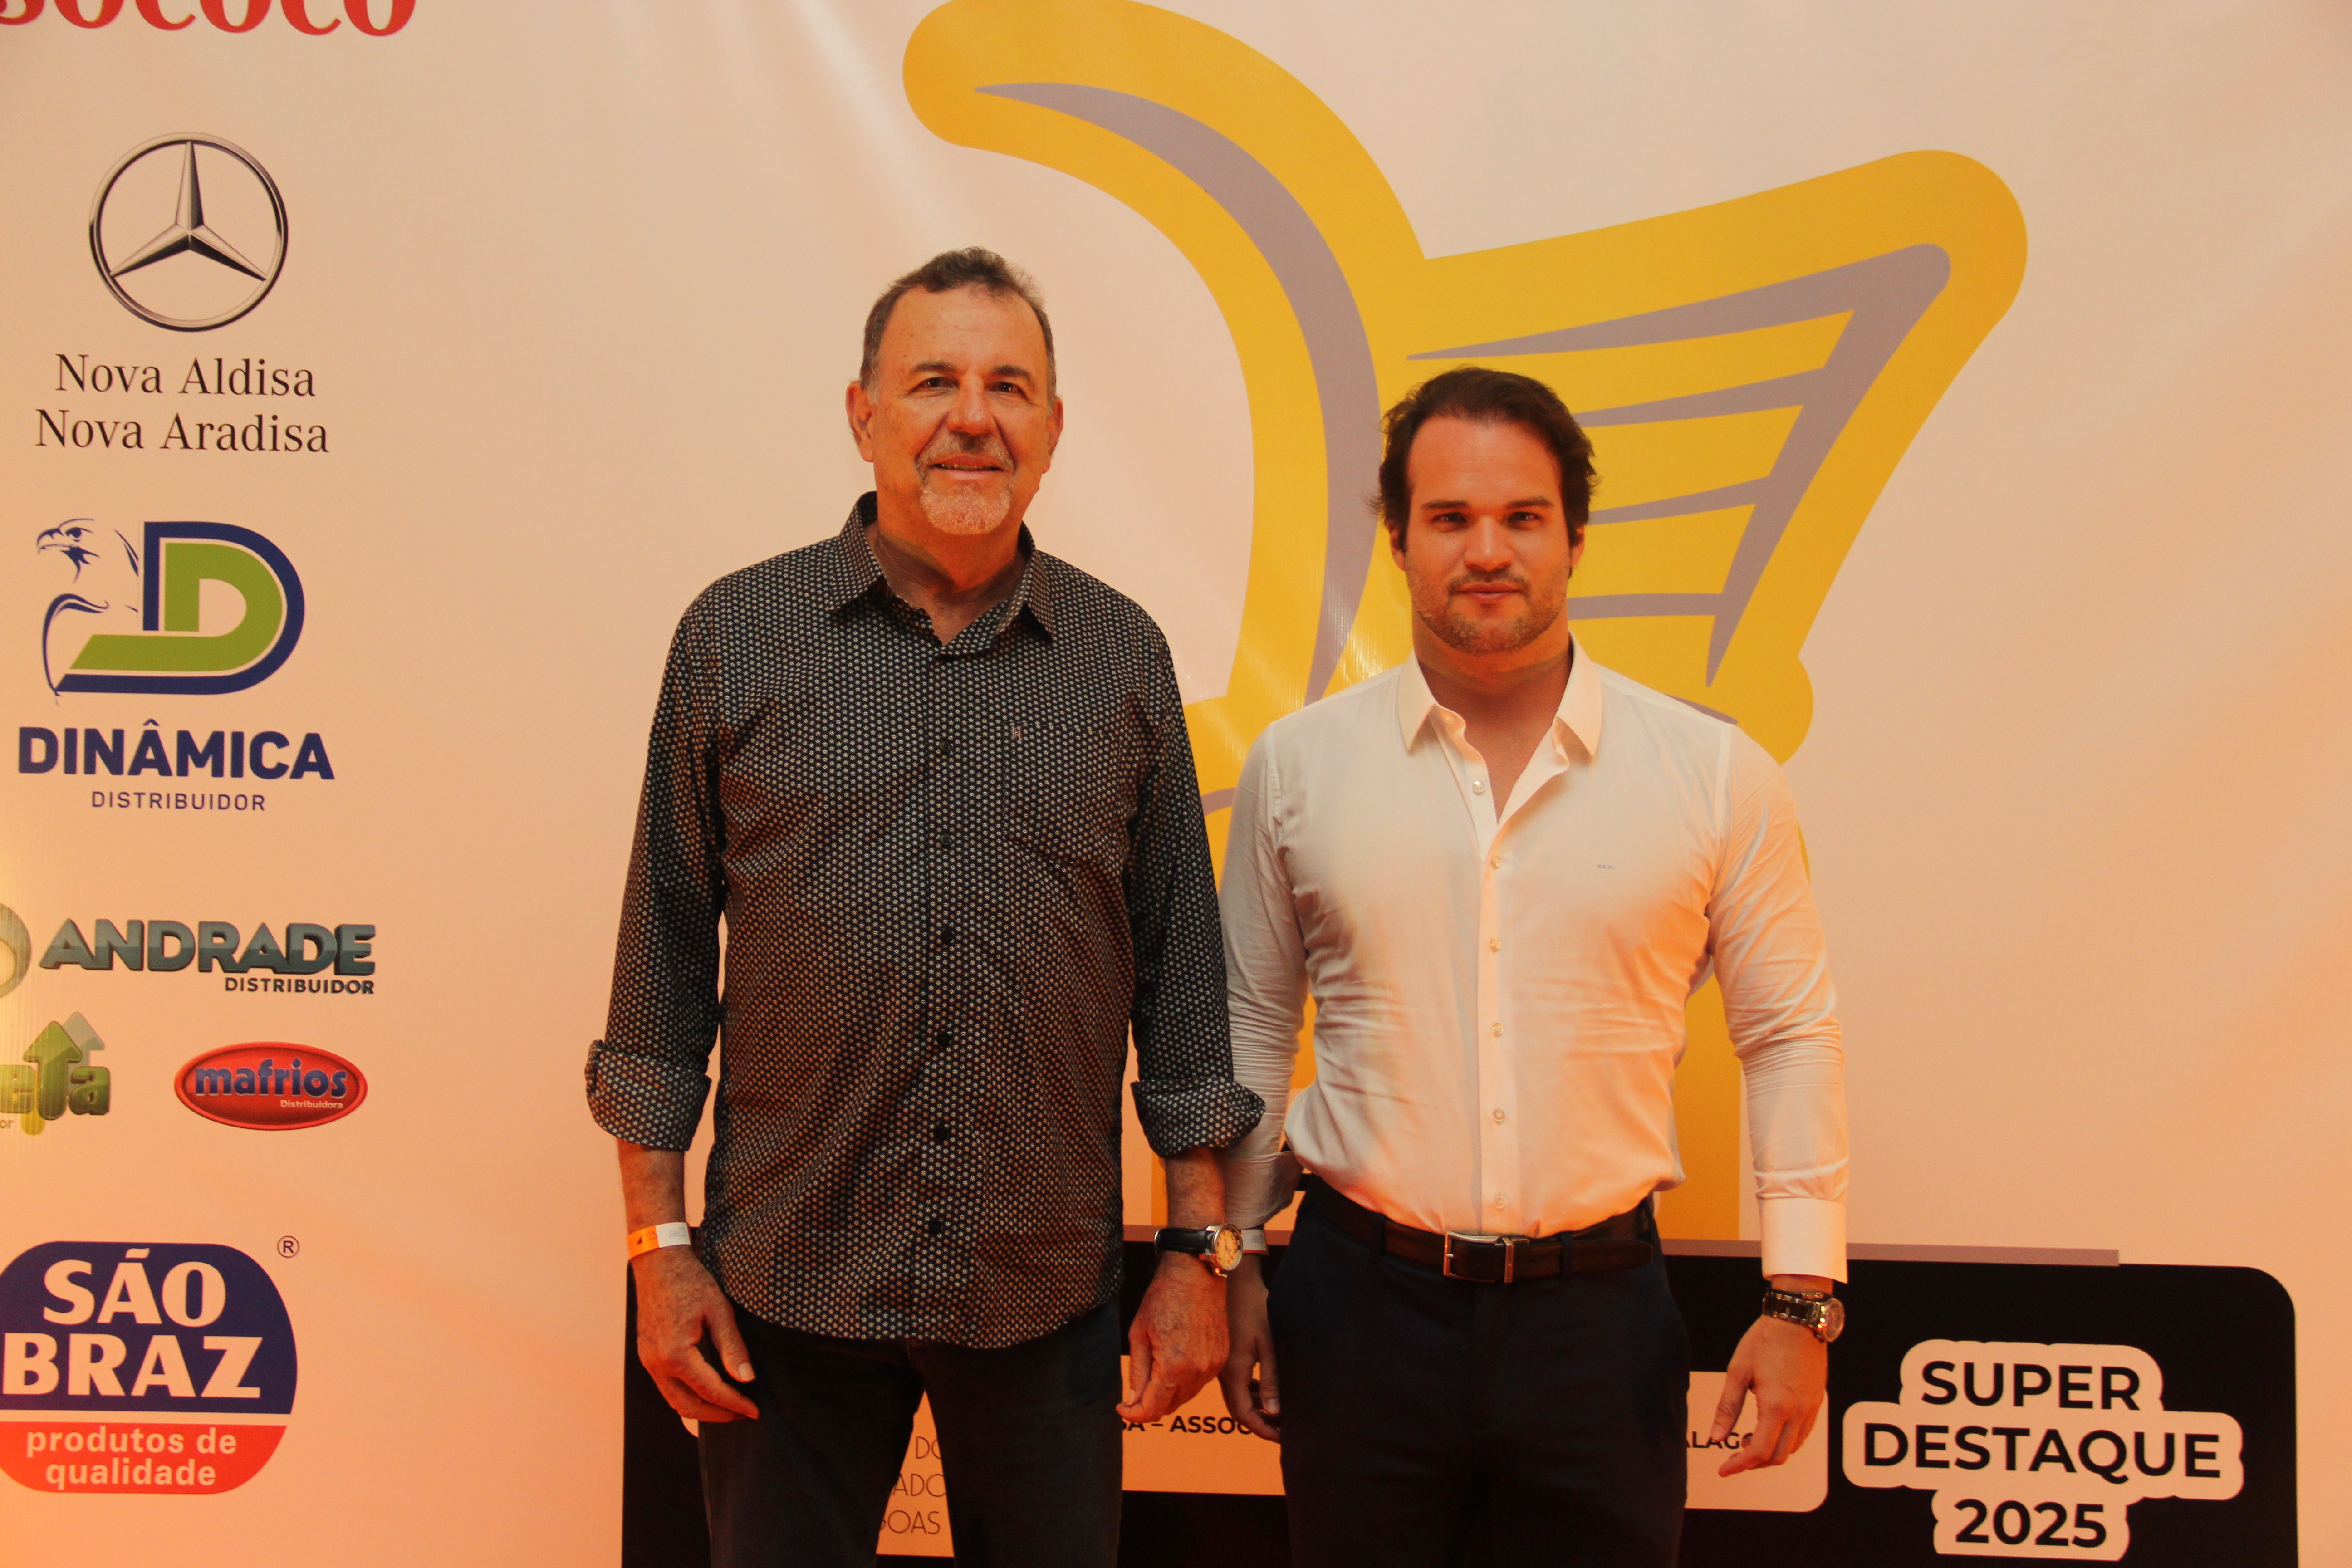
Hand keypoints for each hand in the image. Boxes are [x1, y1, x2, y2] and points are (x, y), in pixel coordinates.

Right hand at [633, 1246, 759, 1423]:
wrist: (658, 1263)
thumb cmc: (690, 1282)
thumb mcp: (719, 1311)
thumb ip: (732, 1347)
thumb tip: (747, 1379)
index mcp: (677, 1354)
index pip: (710, 1391)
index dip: (735, 1403)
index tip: (754, 1411)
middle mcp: (657, 1364)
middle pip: (688, 1405)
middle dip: (717, 1414)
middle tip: (743, 1414)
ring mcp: (649, 1361)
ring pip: (674, 1400)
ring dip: (700, 1409)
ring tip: (727, 1407)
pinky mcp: (647, 1355)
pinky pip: (666, 1387)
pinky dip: (686, 1396)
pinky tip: (704, 1391)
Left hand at [1118, 1254, 1227, 1422]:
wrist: (1196, 1273)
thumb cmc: (1163, 1298)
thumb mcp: (1139, 1334)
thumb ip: (1137, 1373)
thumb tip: (1132, 1401)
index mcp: (1173, 1366)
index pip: (1153, 1409)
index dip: (1134, 1415)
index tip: (1123, 1409)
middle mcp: (1197, 1371)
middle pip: (1170, 1407)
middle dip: (1150, 1406)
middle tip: (1133, 1396)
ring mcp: (1213, 1365)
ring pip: (1186, 1396)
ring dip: (1168, 1395)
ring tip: (1152, 1378)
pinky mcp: (1221, 1356)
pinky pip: (1200, 1381)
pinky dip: (1184, 1382)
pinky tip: (1173, 1366)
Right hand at [1218, 1255, 1279, 1440]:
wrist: (1233, 1281)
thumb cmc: (1254, 1308)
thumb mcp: (1269, 1344)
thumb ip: (1272, 1379)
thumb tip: (1275, 1412)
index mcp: (1233, 1372)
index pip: (1245, 1415)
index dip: (1263, 1430)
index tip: (1283, 1438)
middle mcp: (1223, 1373)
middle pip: (1239, 1410)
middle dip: (1261, 1424)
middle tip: (1284, 1431)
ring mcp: (1222, 1365)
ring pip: (1238, 1398)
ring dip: (1257, 1409)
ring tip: (1279, 1414)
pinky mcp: (1226, 1356)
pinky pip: (1237, 1384)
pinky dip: (1251, 1393)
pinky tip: (1266, 1390)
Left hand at [1710, 1312, 1826, 1474]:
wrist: (1798, 1318)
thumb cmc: (1764, 1340)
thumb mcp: (1738, 1371)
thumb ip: (1727, 1408)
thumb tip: (1717, 1438)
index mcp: (1776, 1406)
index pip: (1758, 1451)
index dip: (1739, 1465)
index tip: (1724, 1470)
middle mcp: (1799, 1412)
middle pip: (1777, 1456)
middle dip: (1754, 1463)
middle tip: (1733, 1457)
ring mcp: (1811, 1408)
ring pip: (1793, 1448)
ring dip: (1770, 1454)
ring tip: (1747, 1441)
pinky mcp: (1817, 1402)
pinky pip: (1803, 1434)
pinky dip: (1785, 1441)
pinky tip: (1768, 1430)